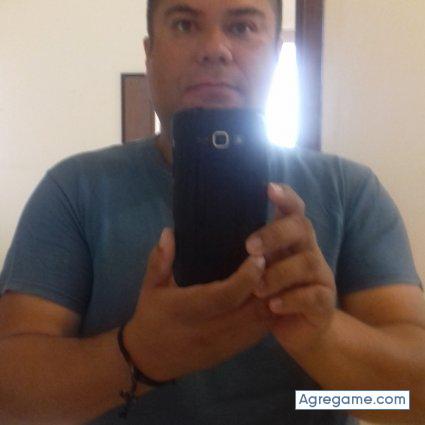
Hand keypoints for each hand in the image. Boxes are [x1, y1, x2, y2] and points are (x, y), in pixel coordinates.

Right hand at [124, 228, 274, 381]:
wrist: (150, 360)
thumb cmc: (151, 317)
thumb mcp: (150, 287)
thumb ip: (160, 260)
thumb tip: (168, 232)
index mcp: (188, 310)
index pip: (226, 296)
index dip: (246, 277)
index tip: (259, 257)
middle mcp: (210, 329)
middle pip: (251, 310)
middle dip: (269, 284)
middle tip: (278, 259)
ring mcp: (224, 344)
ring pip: (260, 323)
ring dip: (274, 299)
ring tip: (281, 274)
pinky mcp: (232, 352)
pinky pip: (259, 334)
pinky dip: (271, 314)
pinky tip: (275, 296)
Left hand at [246, 183, 336, 353]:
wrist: (298, 329)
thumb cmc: (271, 291)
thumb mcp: (257, 268)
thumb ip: (246, 251)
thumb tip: (201, 232)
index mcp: (291, 238)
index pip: (294, 209)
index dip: (285, 196)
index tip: (267, 188)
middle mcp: (309, 250)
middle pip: (302, 227)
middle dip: (275, 234)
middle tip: (249, 247)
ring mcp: (320, 275)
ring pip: (308, 262)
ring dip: (279, 273)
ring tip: (257, 288)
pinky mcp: (325, 301)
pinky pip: (313, 296)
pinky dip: (291, 299)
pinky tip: (272, 306)